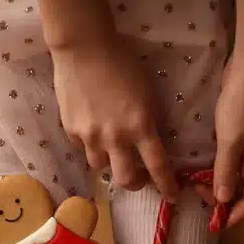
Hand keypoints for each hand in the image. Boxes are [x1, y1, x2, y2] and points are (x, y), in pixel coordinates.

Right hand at [51, 38, 179, 201]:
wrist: (84, 47)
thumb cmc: (122, 63)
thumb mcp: (147, 93)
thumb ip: (148, 121)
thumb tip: (149, 141)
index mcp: (140, 126)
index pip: (158, 166)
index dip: (167, 185)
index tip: (173, 196)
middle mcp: (115, 138)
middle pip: (126, 179)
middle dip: (135, 183)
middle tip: (138, 177)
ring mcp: (90, 136)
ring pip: (101, 167)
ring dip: (110, 162)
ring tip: (111, 148)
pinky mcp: (71, 130)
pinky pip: (83, 148)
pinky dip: (90, 144)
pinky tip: (92, 128)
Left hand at [198, 52, 243, 228]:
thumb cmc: (242, 103)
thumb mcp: (231, 139)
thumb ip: (226, 171)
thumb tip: (222, 199)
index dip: (236, 214)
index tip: (215, 221)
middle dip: (225, 199)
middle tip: (199, 196)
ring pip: (239, 175)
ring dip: (220, 183)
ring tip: (198, 184)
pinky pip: (234, 160)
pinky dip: (220, 167)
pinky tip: (204, 165)